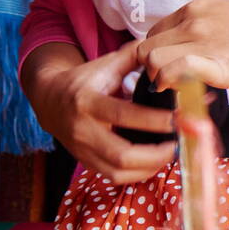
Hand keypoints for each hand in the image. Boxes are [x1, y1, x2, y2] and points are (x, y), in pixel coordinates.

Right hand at [35, 39, 177, 185]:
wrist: (50, 100)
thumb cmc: (84, 80)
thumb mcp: (104, 64)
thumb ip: (133, 56)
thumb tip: (162, 52)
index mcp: (87, 101)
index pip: (123, 114)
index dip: (153, 120)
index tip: (178, 118)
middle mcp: (83, 130)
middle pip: (121, 155)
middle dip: (155, 154)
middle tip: (179, 143)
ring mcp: (82, 151)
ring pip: (118, 172)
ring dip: (150, 167)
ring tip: (171, 153)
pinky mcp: (86, 163)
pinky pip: (114, 177)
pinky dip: (138, 174)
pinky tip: (155, 162)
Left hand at [135, 0, 228, 93]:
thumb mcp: (222, 15)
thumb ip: (199, 29)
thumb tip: (185, 49)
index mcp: (191, 11)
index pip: (151, 34)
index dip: (153, 55)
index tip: (166, 70)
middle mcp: (190, 23)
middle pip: (144, 48)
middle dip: (148, 70)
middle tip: (167, 84)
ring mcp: (201, 42)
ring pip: (151, 59)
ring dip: (156, 78)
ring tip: (175, 88)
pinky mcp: (214, 64)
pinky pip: (174, 70)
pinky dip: (170, 84)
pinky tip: (182, 92)